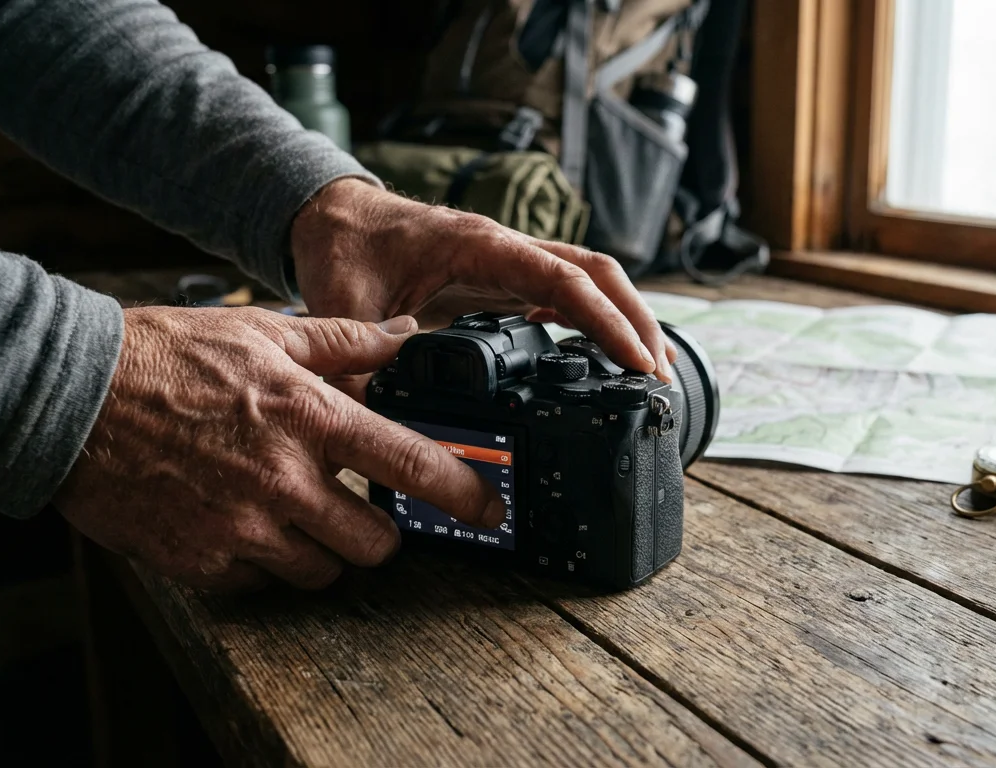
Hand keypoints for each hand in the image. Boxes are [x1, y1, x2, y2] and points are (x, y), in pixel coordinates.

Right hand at [52, 306, 506, 591]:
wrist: (68, 398)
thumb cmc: (166, 356)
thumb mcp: (263, 331)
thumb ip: (344, 341)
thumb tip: (407, 334)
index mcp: (310, 419)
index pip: (413, 467)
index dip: (465, 495)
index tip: (491, 510)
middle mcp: (286, 481)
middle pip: (375, 544)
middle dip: (379, 533)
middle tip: (361, 510)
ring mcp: (243, 528)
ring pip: (322, 572)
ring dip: (322, 550)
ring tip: (295, 512)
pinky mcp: (202, 561)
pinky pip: (260, 582)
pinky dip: (263, 562)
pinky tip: (241, 522)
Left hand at [289, 179, 676, 399]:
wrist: (334, 217)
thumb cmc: (344, 247)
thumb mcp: (342, 305)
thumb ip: (356, 362)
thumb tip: (370, 425)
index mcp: (480, 247)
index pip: (565, 278)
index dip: (608, 320)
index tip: (638, 361)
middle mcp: (506, 249)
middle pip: (598, 274)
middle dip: (637, 321)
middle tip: (660, 376)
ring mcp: (510, 262)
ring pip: (589, 280)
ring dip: (625, 318)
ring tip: (650, 369)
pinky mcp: (505, 277)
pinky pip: (566, 291)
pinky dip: (595, 318)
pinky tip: (604, 353)